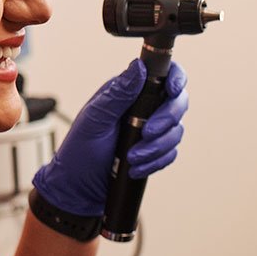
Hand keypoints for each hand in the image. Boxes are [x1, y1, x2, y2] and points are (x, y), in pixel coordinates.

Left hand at [32, 59, 187, 216]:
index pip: (163, 74)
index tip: (172, 91)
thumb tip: (138, 67)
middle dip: (167, 119)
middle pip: (178, 102)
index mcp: (129, 93)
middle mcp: (144, 108)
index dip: (175, 79)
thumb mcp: (95, 118)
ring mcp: (152, 130)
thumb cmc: (79, 151)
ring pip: (176, 131)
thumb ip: (118, 93)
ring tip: (133, 156)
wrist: (79, 188)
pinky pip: (171, 153)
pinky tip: (136, 167)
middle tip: (147, 133)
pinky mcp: (155, 151)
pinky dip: (155, 162)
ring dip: (157, 147)